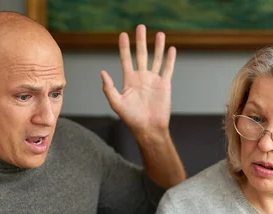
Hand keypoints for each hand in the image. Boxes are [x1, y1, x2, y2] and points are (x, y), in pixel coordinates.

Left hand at [101, 24, 175, 140]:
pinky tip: (171, 49)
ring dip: (157, 47)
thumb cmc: (131, 118)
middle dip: (140, 41)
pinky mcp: (165, 85)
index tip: (123, 35)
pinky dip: (170, 59)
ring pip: (155, 59)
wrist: (149, 128)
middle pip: (141, 54)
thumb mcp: (116, 103)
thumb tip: (102, 72)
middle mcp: (141, 77)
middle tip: (140, 27)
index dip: (124, 47)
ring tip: (159, 33)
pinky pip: (168, 69)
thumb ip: (109, 88)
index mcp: (129, 80)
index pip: (125, 59)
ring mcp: (153, 80)